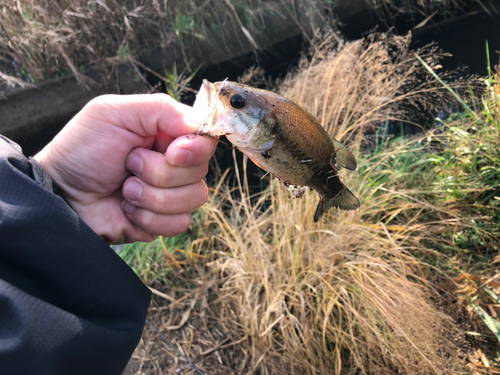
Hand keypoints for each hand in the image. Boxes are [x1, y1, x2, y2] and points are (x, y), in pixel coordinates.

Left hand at [34, 94, 216, 243]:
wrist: (60, 194)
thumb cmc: (82, 149)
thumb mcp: (114, 113)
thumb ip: (161, 109)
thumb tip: (200, 123)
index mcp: (168, 134)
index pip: (207, 140)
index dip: (195, 149)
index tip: (171, 152)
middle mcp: (175, 164)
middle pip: (201, 171)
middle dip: (159, 172)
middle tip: (128, 164)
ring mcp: (171, 194)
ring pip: (194, 198)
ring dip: (152, 196)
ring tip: (124, 189)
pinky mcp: (163, 221)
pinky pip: (179, 223)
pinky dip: (148, 217)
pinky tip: (127, 208)